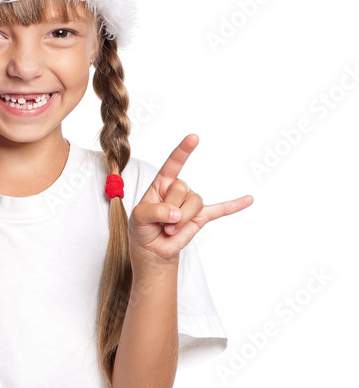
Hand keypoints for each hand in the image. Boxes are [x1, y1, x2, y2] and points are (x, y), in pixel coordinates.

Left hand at [128, 134, 253, 260]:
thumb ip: (154, 211)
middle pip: (182, 188)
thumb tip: (176, 213)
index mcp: (162, 183)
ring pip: (194, 203)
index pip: (173, 163)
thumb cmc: (143, 227)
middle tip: (160, 223)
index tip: (194, 138)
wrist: (152, 249)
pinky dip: (234, 205)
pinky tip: (248, 199)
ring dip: (180, 221)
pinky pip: (221, 210)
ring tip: (169, 230)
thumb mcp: (138, 217)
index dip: (183, 151)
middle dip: (169, 209)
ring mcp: (191, 203)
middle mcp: (179, 189)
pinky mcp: (202, 217)